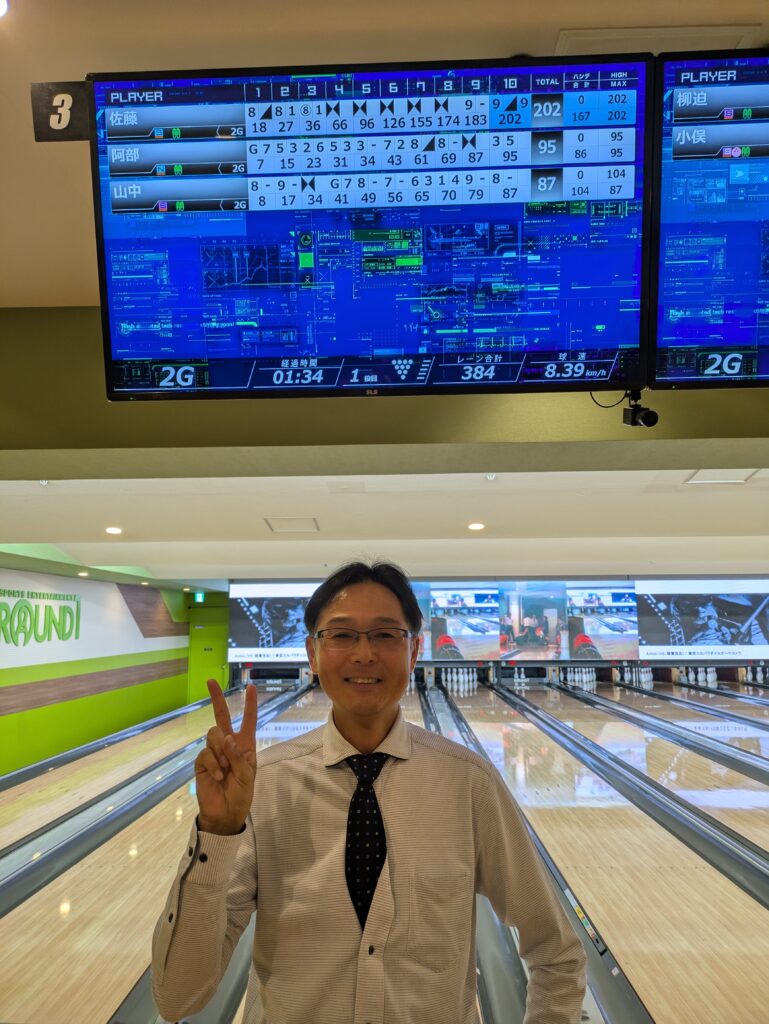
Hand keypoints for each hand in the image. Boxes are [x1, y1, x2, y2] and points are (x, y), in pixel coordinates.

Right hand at [195, 680, 256, 835]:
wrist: (226, 813)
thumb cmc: (241, 793)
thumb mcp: (247, 774)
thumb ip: (238, 755)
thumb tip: (226, 737)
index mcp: (244, 745)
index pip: (248, 720)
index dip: (250, 704)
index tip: (251, 687)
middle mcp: (228, 744)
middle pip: (221, 717)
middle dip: (216, 698)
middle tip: (210, 681)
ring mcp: (213, 752)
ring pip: (213, 734)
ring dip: (221, 751)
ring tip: (226, 770)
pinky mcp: (202, 762)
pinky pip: (206, 753)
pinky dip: (214, 764)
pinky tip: (218, 776)